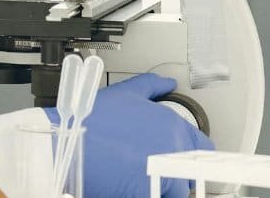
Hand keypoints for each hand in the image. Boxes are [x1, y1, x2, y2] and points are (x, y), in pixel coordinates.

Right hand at [44, 73, 213, 197]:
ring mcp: (163, 173)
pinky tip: (131, 187)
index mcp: (172, 125)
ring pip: (177, 191)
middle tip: (156, 171)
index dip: (188, 153)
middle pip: (189, 171)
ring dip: (163, 187)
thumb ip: (151, 86)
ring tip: (140, 180)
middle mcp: (173, 149)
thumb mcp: (125, 93)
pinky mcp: (148, 192)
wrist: (68, 142)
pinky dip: (148, 194)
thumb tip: (168, 83)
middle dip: (176, 172)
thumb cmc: (91, 118)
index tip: (178, 157)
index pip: (201, 146)